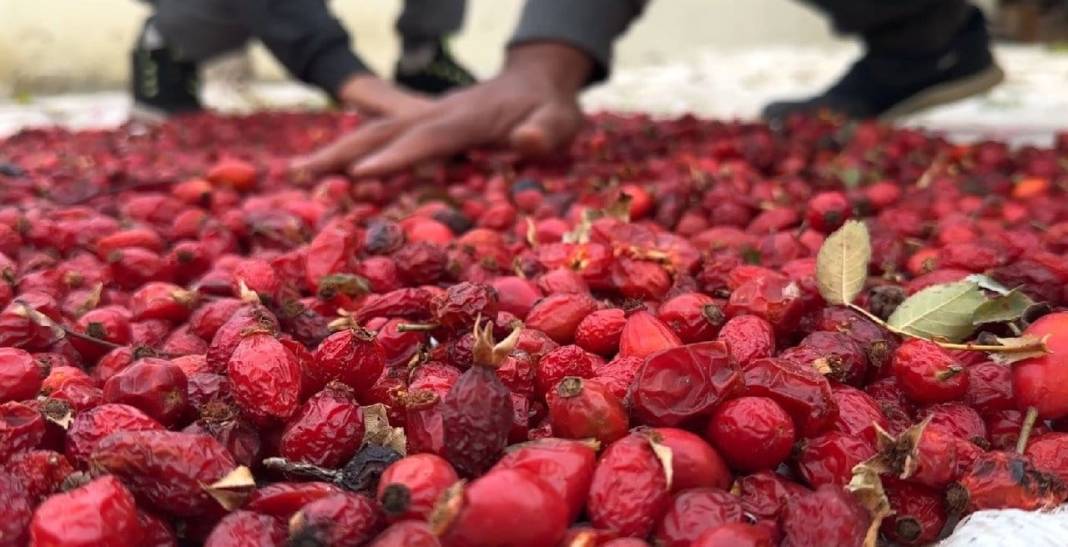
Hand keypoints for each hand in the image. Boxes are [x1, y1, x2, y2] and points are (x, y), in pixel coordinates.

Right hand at [291, 43, 593, 177]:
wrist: (538, 80)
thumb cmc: (552, 108)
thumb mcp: (562, 120)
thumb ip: (547, 131)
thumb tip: (527, 141)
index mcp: (468, 119)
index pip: (427, 138)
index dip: (396, 157)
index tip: (362, 175)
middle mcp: (438, 115)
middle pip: (384, 131)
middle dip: (344, 153)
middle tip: (300, 173)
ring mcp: (428, 117)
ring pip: (376, 131)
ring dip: (338, 151)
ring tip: (297, 172)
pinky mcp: (424, 124)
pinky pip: (384, 136)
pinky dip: (354, 151)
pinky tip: (329, 169)